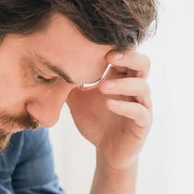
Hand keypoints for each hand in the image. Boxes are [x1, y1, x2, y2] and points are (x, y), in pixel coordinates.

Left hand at [66, 49, 151, 169]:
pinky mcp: (143, 123)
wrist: (106, 151)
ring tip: (102, 87)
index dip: (116, 46)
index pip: (126, 54)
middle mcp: (134, 87)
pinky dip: (125, 106)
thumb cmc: (95, 121)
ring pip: (142, 86)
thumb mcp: (77, 99)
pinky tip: (109, 104)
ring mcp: (141, 104)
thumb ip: (68, 82)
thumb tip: (50, 65)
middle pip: (142, 63)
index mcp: (120, 77)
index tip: (98, 43)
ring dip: (122, 84)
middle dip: (128, 56)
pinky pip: (139, 111)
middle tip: (109, 56)